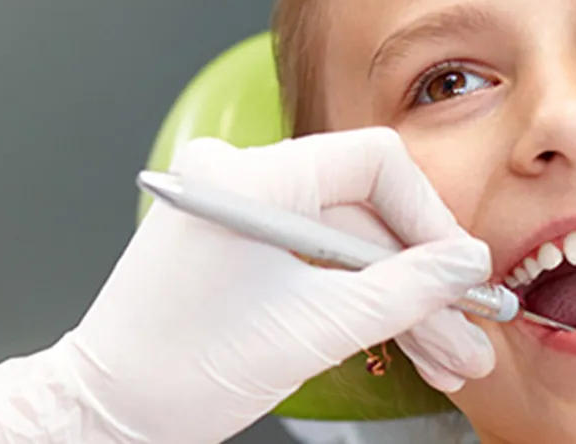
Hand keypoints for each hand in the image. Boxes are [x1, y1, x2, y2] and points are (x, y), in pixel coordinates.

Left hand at [0, 128, 494, 442]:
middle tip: (469, 329)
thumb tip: (462, 266)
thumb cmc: (179, 370)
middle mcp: (240, 179)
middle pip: (365, 213)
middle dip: (421, 281)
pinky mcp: (235, 251)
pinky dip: (355, 305)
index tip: (460, 272)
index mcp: (251, 176)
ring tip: (449, 358)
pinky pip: (312, 265)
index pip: (373, 163)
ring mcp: (237, 215)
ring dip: (398, 304)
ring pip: (345, 248)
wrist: (106, 412)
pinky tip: (407, 343)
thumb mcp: (313, 331)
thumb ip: (402, 292)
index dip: (429, 219)